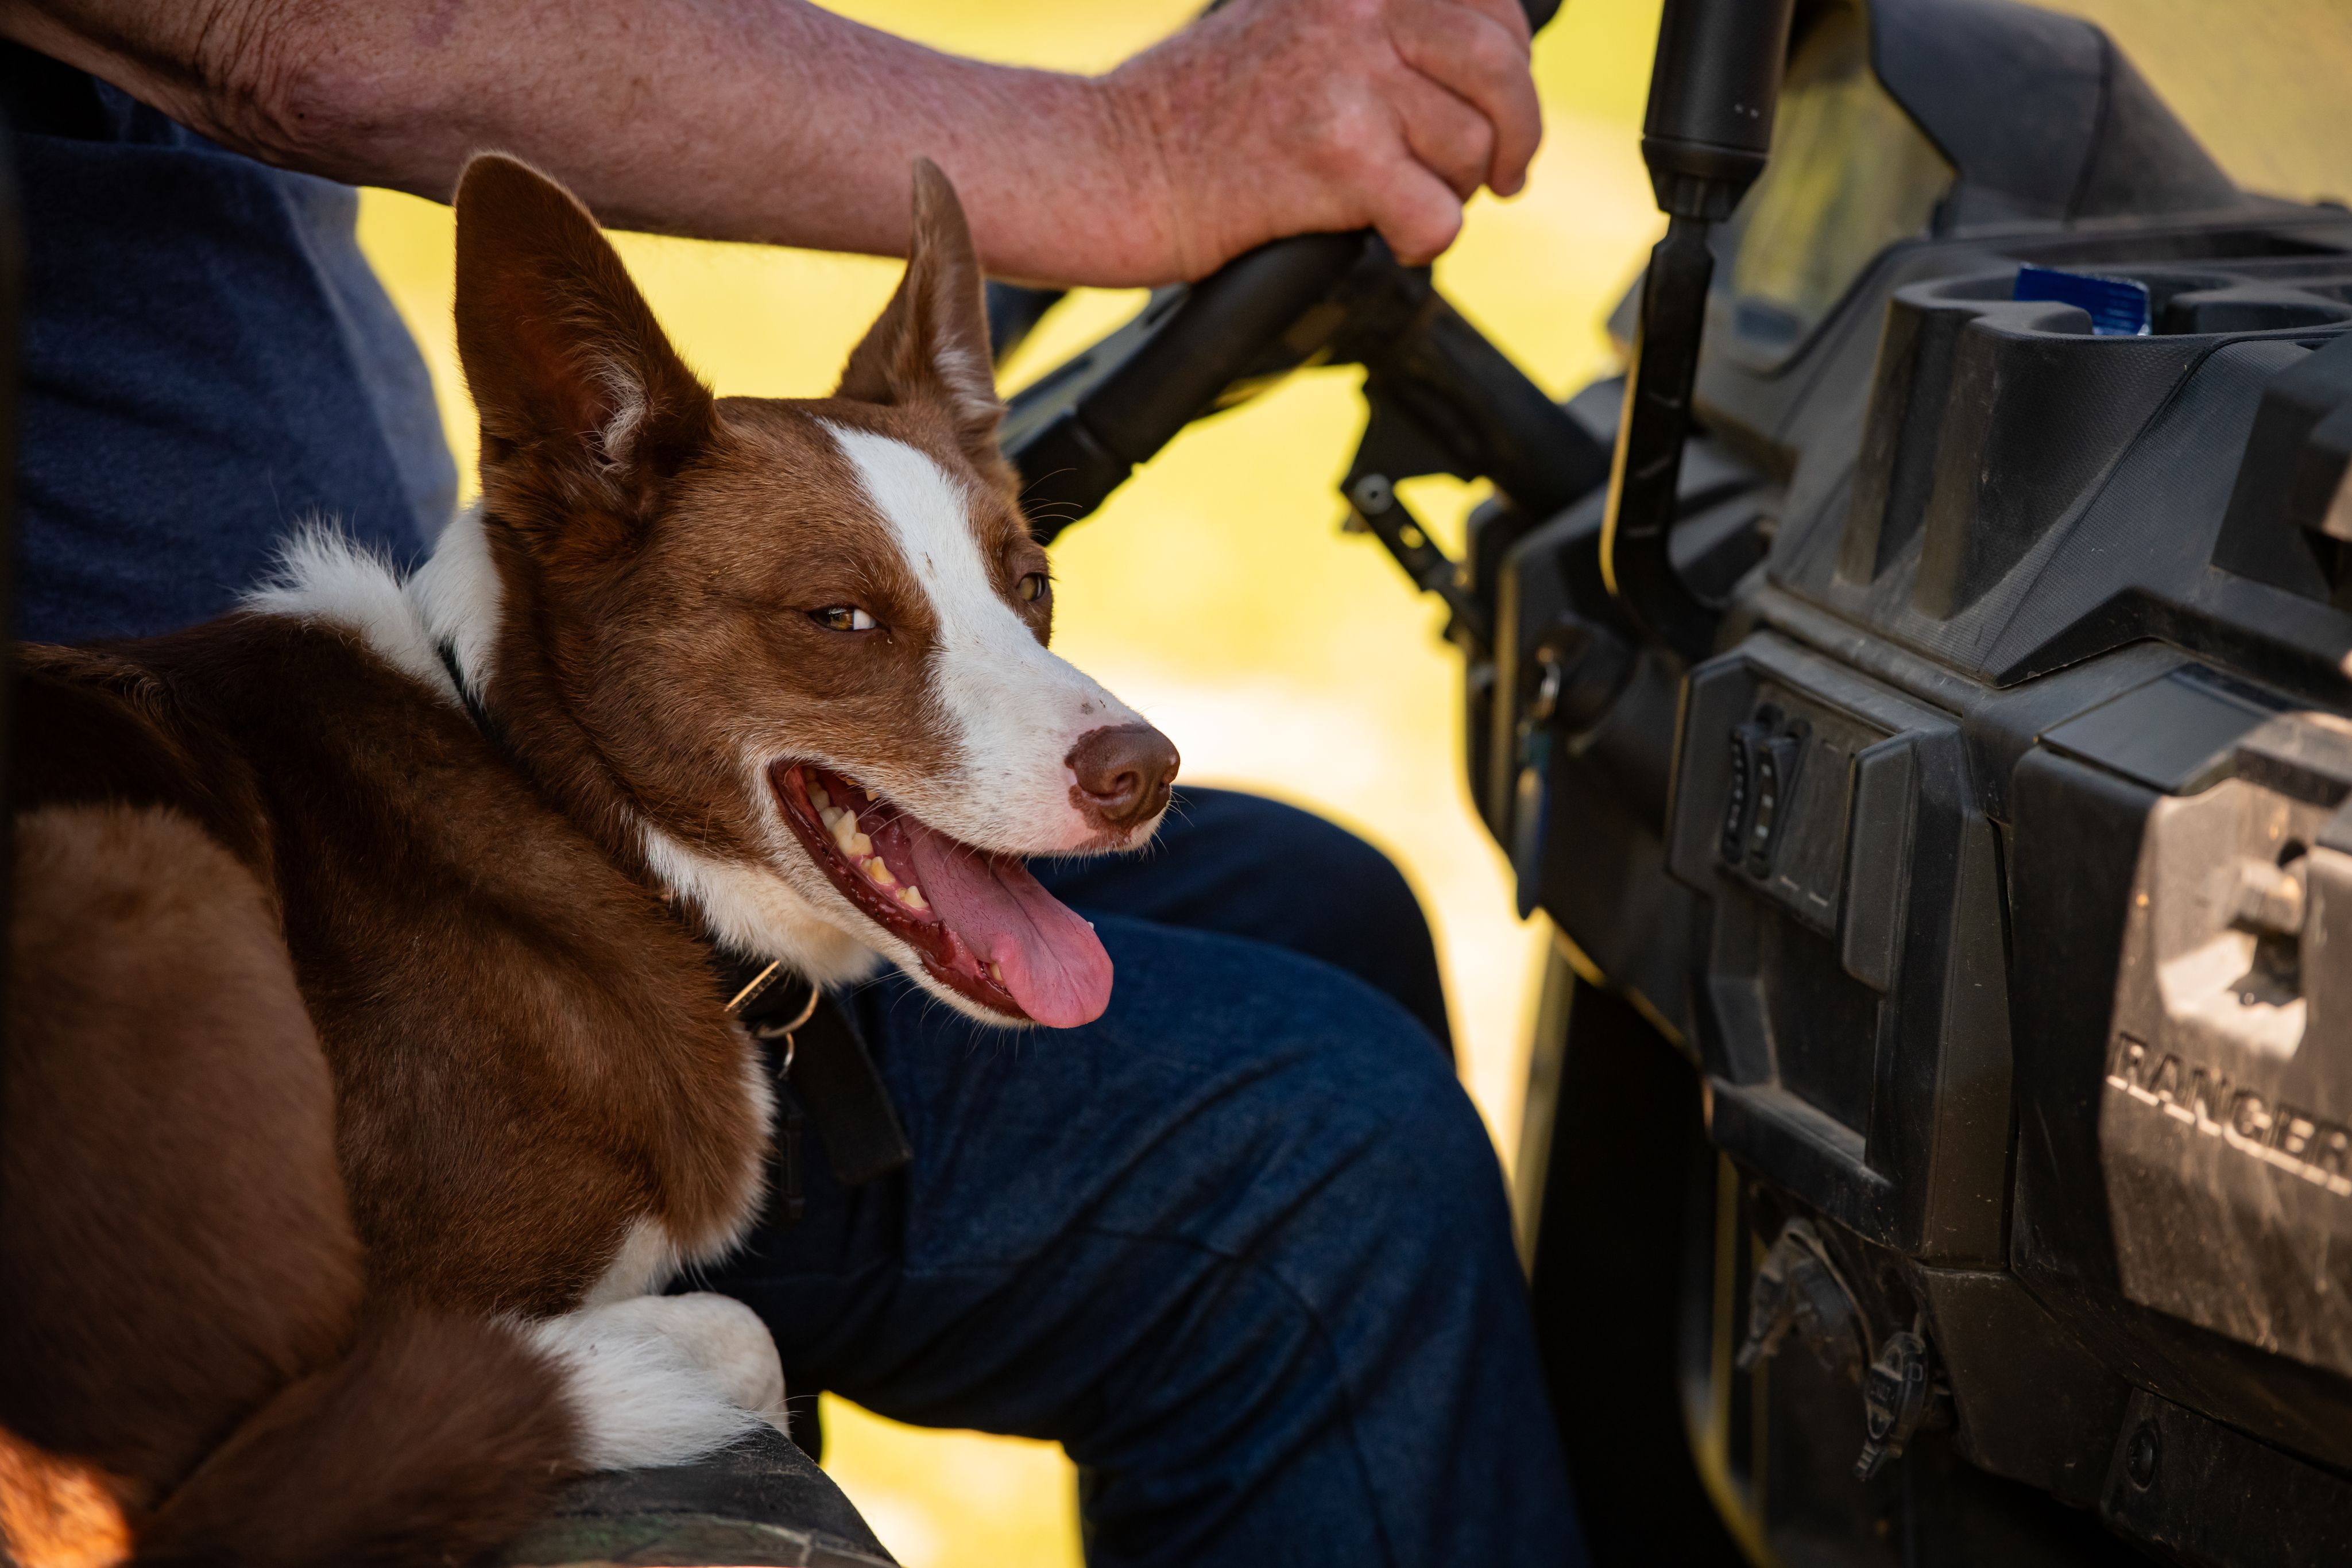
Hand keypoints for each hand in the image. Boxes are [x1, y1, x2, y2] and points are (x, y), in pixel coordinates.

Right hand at [1106, 0, 1542, 279]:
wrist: (1110, 165)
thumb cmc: (1191, 113)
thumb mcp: (1289, 22)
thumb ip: (1373, 27)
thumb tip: (1476, 64)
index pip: (1490, 7)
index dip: (1510, 70)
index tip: (1497, 112)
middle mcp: (1358, 9)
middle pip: (1500, 70)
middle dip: (1513, 136)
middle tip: (1500, 177)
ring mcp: (1350, 79)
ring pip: (1470, 149)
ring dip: (1449, 193)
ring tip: (1398, 202)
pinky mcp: (1338, 157)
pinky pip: (1435, 214)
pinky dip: (1419, 241)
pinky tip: (1378, 235)